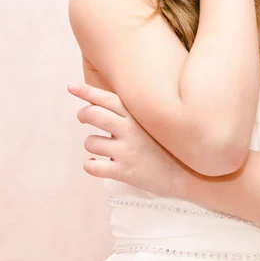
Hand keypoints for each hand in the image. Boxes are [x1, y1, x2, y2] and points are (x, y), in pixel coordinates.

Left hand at [67, 82, 189, 198]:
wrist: (187, 174)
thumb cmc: (166, 146)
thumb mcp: (152, 123)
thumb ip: (130, 113)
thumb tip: (103, 102)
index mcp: (136, 115)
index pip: (106, 98)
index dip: (86, 91)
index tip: (70, 86)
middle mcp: (130, 129)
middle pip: (92, 114)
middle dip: (83, 115)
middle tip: (84, 118)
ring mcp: (126, 151)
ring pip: (89, 142)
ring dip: (92, 146)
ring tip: (105, 149)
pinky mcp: (124, 171)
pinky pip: (92, 167)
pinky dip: (91, 166)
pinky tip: (100, 165)